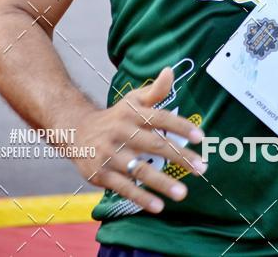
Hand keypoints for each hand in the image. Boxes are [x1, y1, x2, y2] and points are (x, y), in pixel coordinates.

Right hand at [71, 67, 205, 213]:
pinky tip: (158, 206)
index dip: (180, 126)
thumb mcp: (132, 101)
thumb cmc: (115, 117)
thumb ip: (154, 90)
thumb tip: (171, 70)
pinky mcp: (100, 173)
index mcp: (132, 113)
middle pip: (154, 144)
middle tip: (202, 168)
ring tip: (183, 193)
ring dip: (162, 182)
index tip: (201, 137)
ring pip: (139, 169)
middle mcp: (121, 132)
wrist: (76, 131)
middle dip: (179, 157)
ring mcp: (110, 154)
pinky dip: (141, 197)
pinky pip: (124, 187)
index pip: (160, 117)